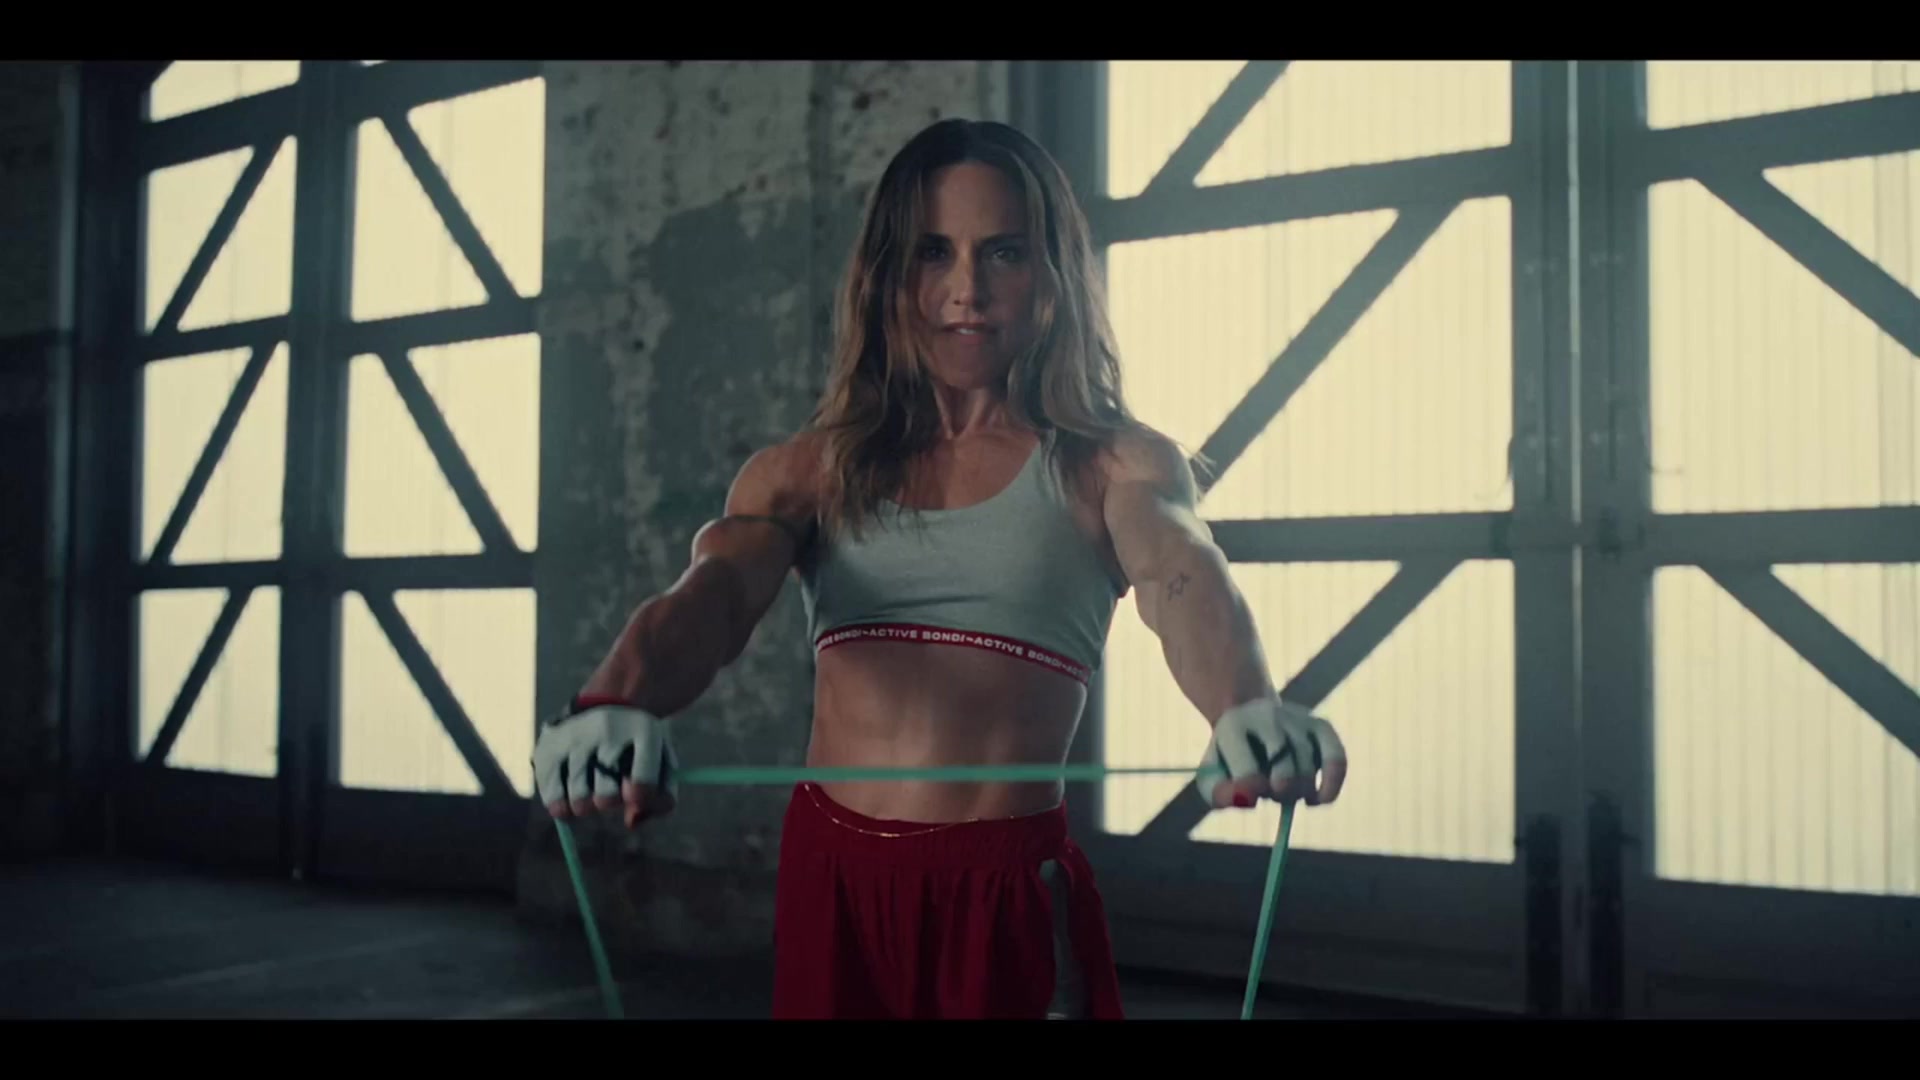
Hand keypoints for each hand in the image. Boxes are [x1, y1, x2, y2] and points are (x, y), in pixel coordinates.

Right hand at [533, 696, 679, 828]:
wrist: (603, 705)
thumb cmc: (637, 747)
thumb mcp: (661, 762)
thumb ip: (661, 797)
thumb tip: (631, 822)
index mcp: (643, 731)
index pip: (644, 777)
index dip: (642, 797)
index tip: (635, 798)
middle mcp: (607, 730)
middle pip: (608, 795)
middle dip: (610, 802)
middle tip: (610, 795)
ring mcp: (574, 738)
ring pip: (579, 799)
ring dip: (586, 807)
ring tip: (589, 793)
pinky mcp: (548, 749)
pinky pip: (553, 797)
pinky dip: (561, 807)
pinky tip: (569, 798)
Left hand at [1194, 697, 1346, 809]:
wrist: (1249, 720)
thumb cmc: (1229, 758)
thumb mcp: (1211, 776)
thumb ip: (1218, 794)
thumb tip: (1247, 801)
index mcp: (1233, 726)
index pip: (1246, 766)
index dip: (1250, 790)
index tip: (1252, 800)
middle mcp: (1266, 716)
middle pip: (1282, 763)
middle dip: (1279, 790)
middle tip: (1273, 795)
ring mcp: (1296, 718)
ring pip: (1307, 765)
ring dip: (1298, 791)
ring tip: (1285, 792)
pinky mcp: (1320, 726)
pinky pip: (1336, 758)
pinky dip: (1332, 784)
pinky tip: (1318, 800)